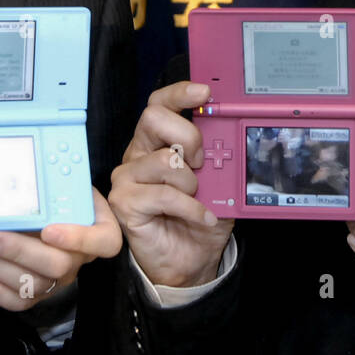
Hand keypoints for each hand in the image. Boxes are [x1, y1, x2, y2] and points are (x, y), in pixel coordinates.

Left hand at [0, 188, 122, 310]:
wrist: (54, 213)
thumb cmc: (61, 194)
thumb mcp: (67, 182)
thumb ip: (59, 178)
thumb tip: (31, 158)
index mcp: (99, 230)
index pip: (103, 242)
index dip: (78, 239)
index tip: (48, 229)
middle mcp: (80, 259)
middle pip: (57, 265)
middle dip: (17, 250)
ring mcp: (59, 279)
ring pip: (33, 285)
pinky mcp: (38, 293)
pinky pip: (18, 302)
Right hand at [108, 81, 233, 287]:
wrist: (190, 261)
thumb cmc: (200, 218)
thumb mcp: (218, 181)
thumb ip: (218, 156)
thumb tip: (231, 132)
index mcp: (157, 141)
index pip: (159, 104)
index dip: (179, 93)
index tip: (204, 92)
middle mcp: (138, 153)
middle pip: (154, 118)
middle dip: (188, 137)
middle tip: (202, 163)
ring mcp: (127, 177)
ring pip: (164, 160)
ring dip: (191, 183)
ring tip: (198, 199)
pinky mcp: (124, 202)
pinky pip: (163, 194)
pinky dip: (191, 208)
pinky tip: (202, 217)